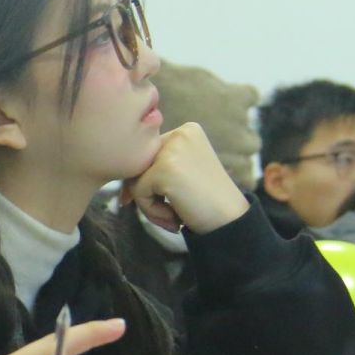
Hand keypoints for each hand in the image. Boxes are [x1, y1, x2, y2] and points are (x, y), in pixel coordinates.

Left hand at [119, 123, 249, 234]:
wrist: (232, 223)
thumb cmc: (207, 204)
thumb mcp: (183, 176)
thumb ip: (156, 171)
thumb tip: (122, 187)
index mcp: (186, 131)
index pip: (149, 154)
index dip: (148, 181)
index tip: (163, 203)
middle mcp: (179, 134)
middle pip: (139, 164)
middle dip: (147, 194)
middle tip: (169, 216)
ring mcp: (172, 150)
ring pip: (135, 179)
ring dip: (150, 205)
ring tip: (175, 217)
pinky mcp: (164, 169)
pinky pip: (138, 193)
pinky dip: (152, 212)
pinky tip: (176, 219)